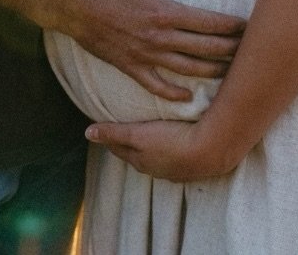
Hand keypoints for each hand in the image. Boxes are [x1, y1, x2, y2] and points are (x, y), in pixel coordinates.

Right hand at [56, 0, 244, 101]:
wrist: (75, 3)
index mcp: (165, 12)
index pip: (207, 22)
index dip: (231, 26)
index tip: (248, 26)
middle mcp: (159, 37)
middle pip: (204, 48)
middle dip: (229, 50)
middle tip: (250, 50)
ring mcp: (146, 56)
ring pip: (187, 69)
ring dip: (211, 72)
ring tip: (231, 72)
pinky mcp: (132, 67)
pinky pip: (157, 86)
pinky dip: (175, 94)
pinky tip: (190, 96)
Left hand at [84, 118, 238, 181]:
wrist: (210, 151)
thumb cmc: (171, 140)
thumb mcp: (138, 134)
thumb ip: (114, 132)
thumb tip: (87, 132)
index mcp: (141, 160)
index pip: (120, 149)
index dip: (111, 138)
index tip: (103, 129)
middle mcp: (155, 168)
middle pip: (136, 155)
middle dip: (128, 145)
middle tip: (122, 132)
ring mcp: (174, 169)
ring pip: (156, 158)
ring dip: (150, 148)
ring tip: (148, 137)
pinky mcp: (191, 166)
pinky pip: (174, 157)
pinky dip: (168, 149)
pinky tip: (174, 143)